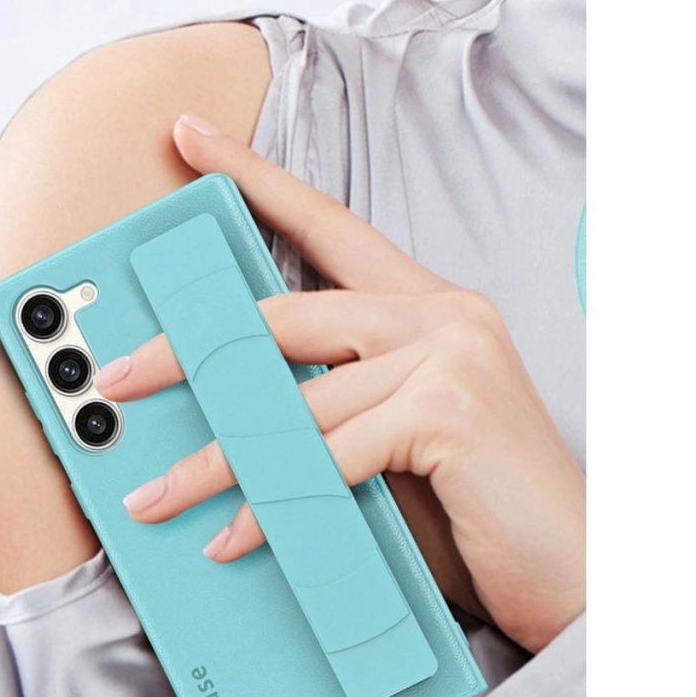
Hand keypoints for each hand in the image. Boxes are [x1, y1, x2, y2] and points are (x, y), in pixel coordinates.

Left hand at [95, 114, 584, 652]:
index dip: (253, 176)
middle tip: (120, 379)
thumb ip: (330, 402)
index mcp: (424, 303)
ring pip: (294, 399)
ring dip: (215, 459)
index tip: (190, 134)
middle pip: (283, 315)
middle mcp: (438, 312)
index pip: (325, 221)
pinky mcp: (448, 409)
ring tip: (158, 495)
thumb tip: (231, 412)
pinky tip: (236, 535)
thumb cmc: (476, 498)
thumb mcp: (393, 432)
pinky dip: (273, 504)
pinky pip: (328, 455)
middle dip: (189, 353)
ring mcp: (448, 353)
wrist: (575, 562)